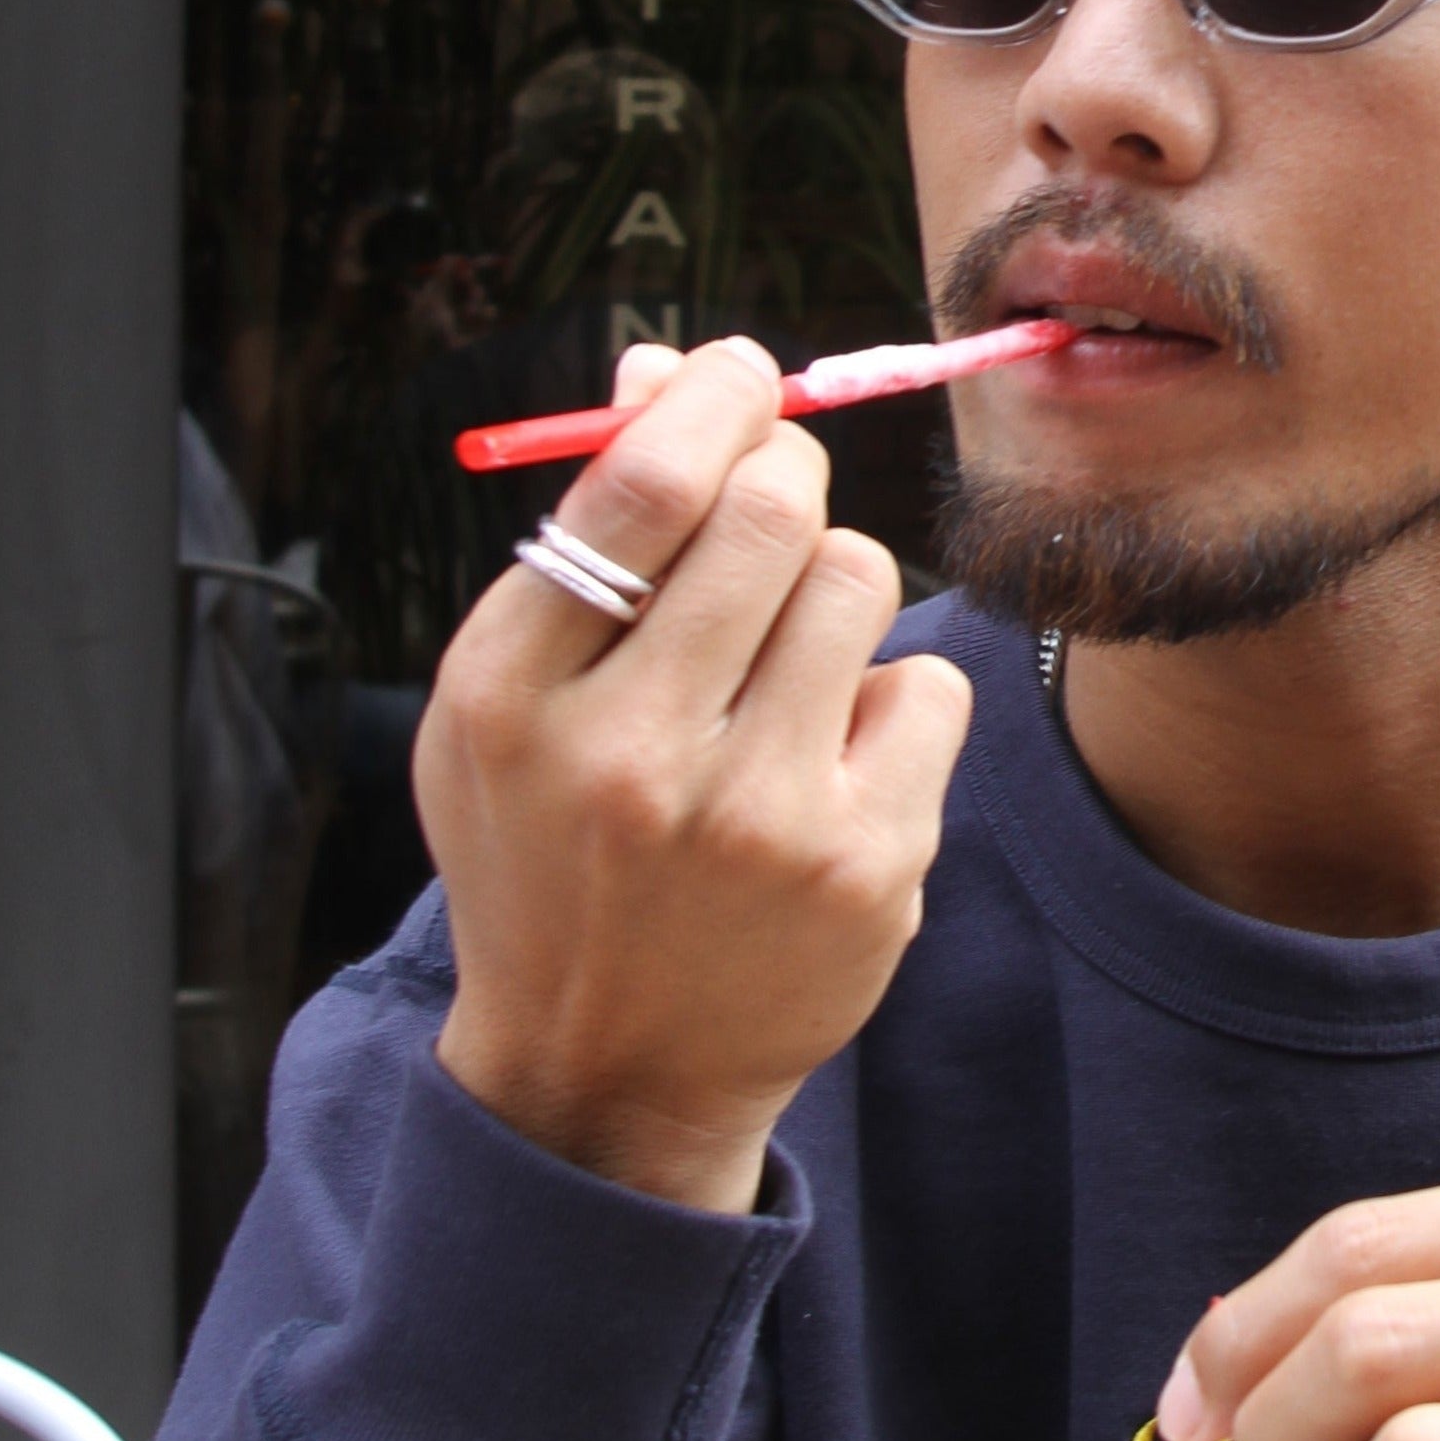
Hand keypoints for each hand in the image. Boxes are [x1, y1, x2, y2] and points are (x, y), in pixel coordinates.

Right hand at [417, 339, 971, 1211]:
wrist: (609, 1072)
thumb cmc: (559, 844)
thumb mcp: (514, 700)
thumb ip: (583, 537)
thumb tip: (668, 368)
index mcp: (509, 698)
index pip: (640, 488)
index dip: (711, 398)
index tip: (741, 372)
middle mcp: (628, 758)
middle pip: (771, 511)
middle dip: (783, 477)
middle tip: (773, 501)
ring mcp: (757, 819)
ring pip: (860, 577)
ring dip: (834, 592)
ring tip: (783, 671)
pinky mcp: (865, 866)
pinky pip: (930, 683)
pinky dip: (892, 703)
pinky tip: (831, 769)